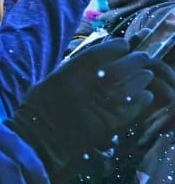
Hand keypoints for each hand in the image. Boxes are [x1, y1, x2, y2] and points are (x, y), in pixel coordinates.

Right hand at [6, 38, 162, 183]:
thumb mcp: (53, 79)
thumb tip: (95, 63)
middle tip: (140, 58)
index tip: (123, 45)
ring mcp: (107, 101)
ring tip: (143, 76)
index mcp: (76, 69)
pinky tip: (143, 95)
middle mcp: (94, 81)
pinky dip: (144, 97)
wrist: (40, 138)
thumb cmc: (40, 108)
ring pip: (137, 82)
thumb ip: (75, 69)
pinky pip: (139, 104)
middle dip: (136, 59)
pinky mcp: (116, 120)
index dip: (118, 46)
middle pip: (127, 63)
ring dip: (142, 77)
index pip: (106, 50)